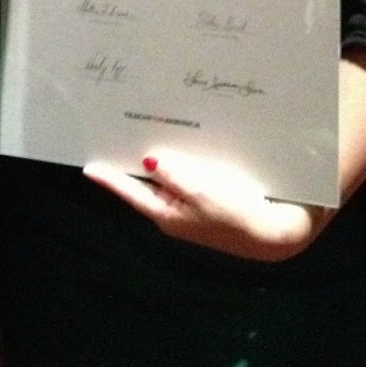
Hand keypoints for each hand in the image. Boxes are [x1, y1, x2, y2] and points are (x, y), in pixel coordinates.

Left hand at [84, 152, 331, 261]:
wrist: (277, 232)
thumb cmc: (238, 215)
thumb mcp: (203, 194)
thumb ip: (175, 175)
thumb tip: (149, 160)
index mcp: (168, 214)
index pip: (132, 193)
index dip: (111, 179)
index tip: (89, 166)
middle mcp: (175, 213)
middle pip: (147, 184)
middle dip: (133, 163)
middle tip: (117, 136)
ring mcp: (192, 209)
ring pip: (167, 180)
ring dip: (158, 160)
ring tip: (143, 133)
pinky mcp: (209, 202)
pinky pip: (186, 180)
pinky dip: (180, 163)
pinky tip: (181, 145)